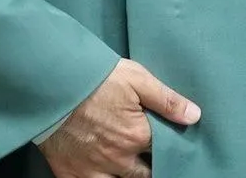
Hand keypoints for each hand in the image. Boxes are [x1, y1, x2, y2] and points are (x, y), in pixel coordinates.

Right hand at [39, 58, 199, 177]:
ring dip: (130, 177)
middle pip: (145, 174)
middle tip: (150, 156)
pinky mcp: (71, 174)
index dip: (169, 147)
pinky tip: (107, 175)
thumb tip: (195, 116)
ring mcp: (94, 169)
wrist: (51, 84)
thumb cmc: (96, 77)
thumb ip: (167, 101)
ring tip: (132, 165)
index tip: (170, 143)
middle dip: (151, 167)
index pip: (164, 151)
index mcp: (138, 135)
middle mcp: (119, 159)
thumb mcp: (137, 79)